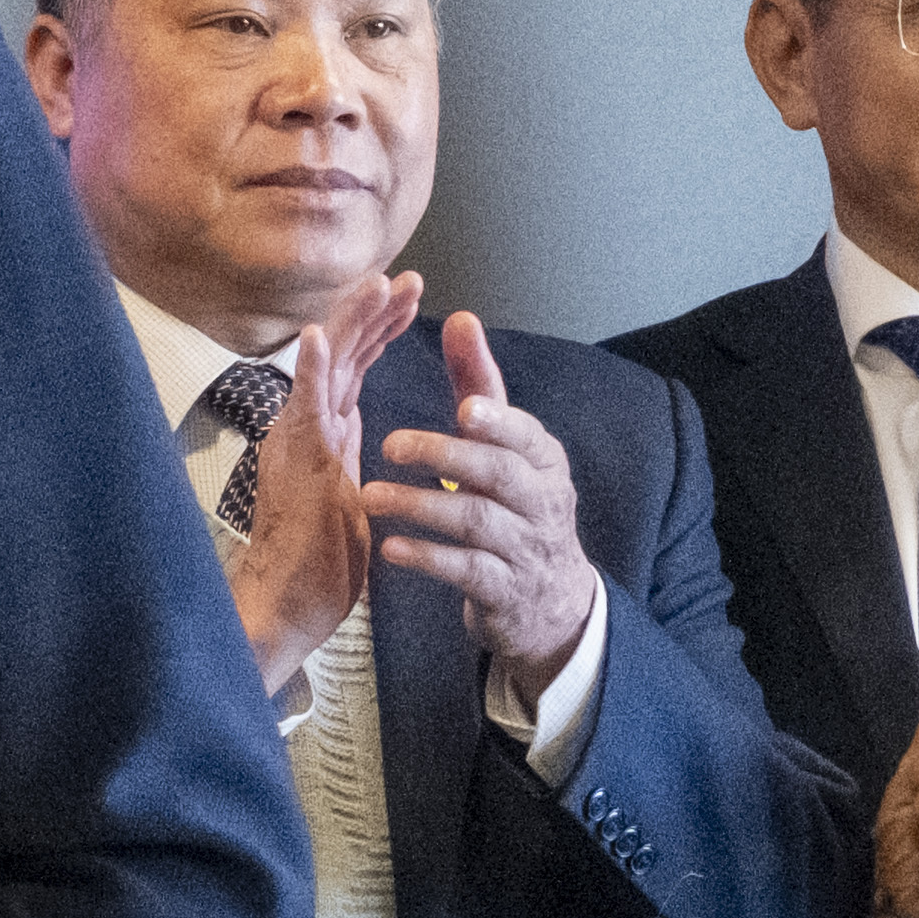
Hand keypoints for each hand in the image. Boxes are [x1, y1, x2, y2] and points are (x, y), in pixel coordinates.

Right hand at [225, 268, 420, 693]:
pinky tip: (321, 335)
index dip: (379, 329)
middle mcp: (306, 428)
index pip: (354, 368)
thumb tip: (352, 439)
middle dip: (374, 312)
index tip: (408, 297)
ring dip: (352, 323)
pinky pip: (304, 408)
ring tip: (378, 284)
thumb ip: (344, 462)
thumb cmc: (318, 560)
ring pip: (326, 369)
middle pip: (343, 356)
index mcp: (323, 434)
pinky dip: (312, 370)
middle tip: (405, 276)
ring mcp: (297, 441)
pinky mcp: (296, 463)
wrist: (290, 600)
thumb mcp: (346, 499)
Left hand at [362, 315, 598, 700]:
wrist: (549, 600)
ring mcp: (524, 548)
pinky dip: (427, 557)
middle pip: (498, 474)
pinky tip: (389, 547)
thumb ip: (480, 385)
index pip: (525, 435)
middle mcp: (541, 501)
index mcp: (542, 461)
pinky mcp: (501, 590)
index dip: (497, 422)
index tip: (465, 408)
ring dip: (419, 506)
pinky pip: (464, 571)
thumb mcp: (505, 449)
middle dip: (446, 456)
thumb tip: (462, 317)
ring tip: (369, 495)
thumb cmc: (515, 506)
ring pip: (475, 522)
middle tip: (391, 444)